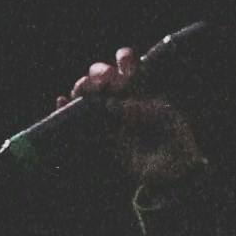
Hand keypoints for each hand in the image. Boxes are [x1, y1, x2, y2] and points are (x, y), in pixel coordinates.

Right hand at [77, 72, 205, 191]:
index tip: (125, 74)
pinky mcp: (101, 134)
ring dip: (82, 87)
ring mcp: (112, 116)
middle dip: (99, 73)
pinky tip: (61, 101)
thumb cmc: (174, 141)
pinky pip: (80, 118)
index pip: (129, 64)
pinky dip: (67, 108)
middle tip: (102, 85)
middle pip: (103, 74)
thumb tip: (110, 103)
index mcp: (144, 88)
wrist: (170, 174)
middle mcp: (125, 97)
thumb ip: (138, 107)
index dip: (123, 61)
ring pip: (89, 93)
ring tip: (80, 92)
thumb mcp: (163, 118)